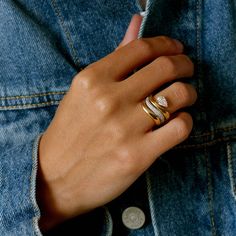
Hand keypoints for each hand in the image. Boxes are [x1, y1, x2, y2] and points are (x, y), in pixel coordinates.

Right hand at [37, 14, 196, 230]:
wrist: (55, 177)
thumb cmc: (70, 133)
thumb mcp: (84, 91)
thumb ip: (115, 58)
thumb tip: (137, 24)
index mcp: (92, 79)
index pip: (141, 48)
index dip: (166, 44)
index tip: (175, 49)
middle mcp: (109, 100)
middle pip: (165, 67)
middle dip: (185, 65)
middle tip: (186, 70)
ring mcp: (124, 129)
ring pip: (178, 95)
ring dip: (188, 93)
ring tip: (184, 97)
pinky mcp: (138, 156)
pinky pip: (180, 127)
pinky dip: (185, 121)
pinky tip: (177, 122)